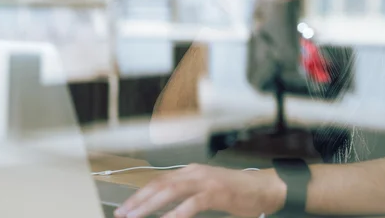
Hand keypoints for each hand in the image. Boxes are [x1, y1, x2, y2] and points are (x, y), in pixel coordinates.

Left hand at [114, 164, 285, 217]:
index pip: (159, 180)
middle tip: (122, 213)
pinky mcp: (216, 192)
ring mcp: (206, 181)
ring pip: (171, 191)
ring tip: (136, 216)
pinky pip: (192, 203)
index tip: (125, 207)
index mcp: (191, 171)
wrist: (262, 188)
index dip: (140, 194)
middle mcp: (195, 172)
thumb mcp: (205, 190)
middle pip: (160, 184)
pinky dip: (177, 213)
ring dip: (150, 205)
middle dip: (138, 200)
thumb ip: (186, 195)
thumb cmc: (234, 192)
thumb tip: (164, 208)